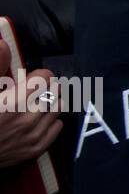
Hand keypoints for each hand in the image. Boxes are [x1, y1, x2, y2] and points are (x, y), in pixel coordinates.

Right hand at [0, 44, 61, 168]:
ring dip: (49, 102)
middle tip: (33, 90)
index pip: (46, 77)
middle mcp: (28, 119)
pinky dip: (50, 120)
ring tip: (33, 104)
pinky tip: (35, 119)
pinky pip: (58, 126)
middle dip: (46, 86)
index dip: (37, 74)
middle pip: (56, 90)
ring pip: (59, 107)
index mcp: (13, 102)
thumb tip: (3, 44)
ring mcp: (33, 136)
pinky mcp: (35, 149)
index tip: (28, 79)